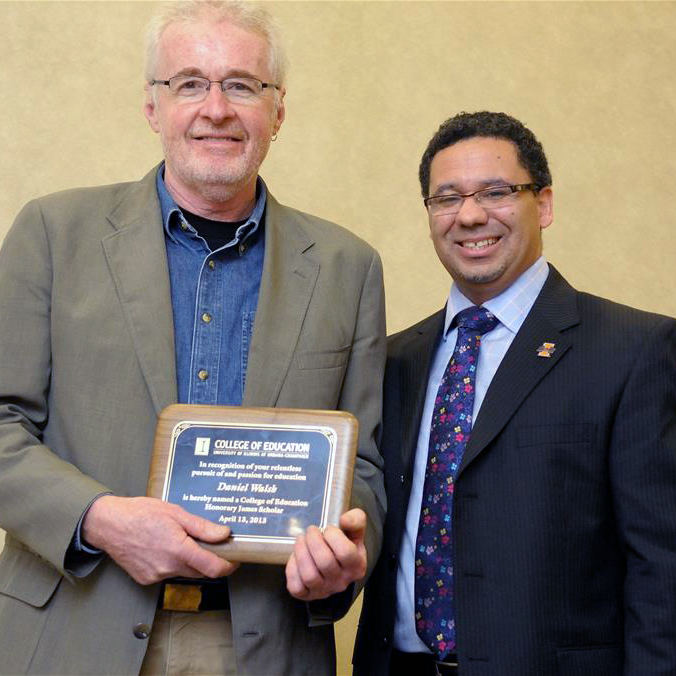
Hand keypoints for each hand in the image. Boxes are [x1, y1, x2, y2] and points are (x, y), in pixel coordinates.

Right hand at [82, 495, 238, 584]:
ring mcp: (156, 575)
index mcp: (178, 550)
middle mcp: (168, 567)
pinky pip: (168, 574)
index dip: (228, 566)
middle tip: (212, 544)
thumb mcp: (176, 513)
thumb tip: (224, 534)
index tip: (235, 560)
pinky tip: (165, 547)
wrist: (109, 524)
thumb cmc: (140, 514)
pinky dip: (173, 564)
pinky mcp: (146, 579)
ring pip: (184, 573)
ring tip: (183, 540)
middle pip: (200, 571)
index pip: (213, 569)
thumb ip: (202, 527)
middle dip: (210, 561)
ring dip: (190, 561)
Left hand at [285, 508, 367, 600]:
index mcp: (356, 566)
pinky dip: (292, 569)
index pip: (345, 553)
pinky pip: (296, 587)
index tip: (328, 528)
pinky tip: (296, 557)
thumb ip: (356, 520)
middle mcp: (341, 582)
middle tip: (311, 530)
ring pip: (309, 575)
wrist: (335, 565)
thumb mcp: (354, 531)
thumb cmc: (345, 544)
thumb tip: (345, 519)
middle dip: (314, 540)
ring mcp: (324, 591)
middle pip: (325, 563)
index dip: (333, 536)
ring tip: (301, 540)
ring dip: (301, 552)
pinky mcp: (307, 596)